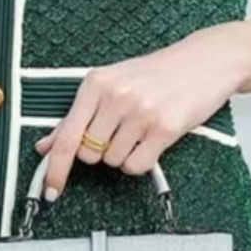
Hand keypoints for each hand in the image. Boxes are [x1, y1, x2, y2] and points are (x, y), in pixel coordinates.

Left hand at [35, 22, 250, 198]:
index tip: (50, 190)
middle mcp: (116, 96)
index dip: (54, 169)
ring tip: (141, 129)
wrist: (204, 60)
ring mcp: (141, 112)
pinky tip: (151, 140)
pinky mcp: (165, 128)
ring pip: (113, 161)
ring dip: (124, 154)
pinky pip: (137, 166)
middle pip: (89, 154)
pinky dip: (142, 161)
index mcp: (96, 83)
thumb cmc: (157, 73)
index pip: (66, 136)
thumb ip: (77, 116)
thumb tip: (46, 145)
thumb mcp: (110, 84)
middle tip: (120, 130)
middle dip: (101, 151)